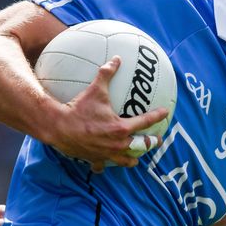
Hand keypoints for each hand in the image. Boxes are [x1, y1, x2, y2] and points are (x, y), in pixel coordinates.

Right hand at [49, 56, 169, 172]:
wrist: (59, 127)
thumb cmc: (79, 108)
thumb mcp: (95, 90)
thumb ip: (107, 74)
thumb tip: (116, 59)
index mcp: (121, 128)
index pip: (145, 122)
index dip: (157, 116)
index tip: (165, 113)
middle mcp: (117, 144)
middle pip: (140, 146)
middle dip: (150, 143)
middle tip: (157, 140)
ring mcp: (106, 154)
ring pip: (125, 161)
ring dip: (131, 159)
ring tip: (136, 158)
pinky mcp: (94, 159)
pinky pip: (102, 165)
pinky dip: (103, 165)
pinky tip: (103, 164)